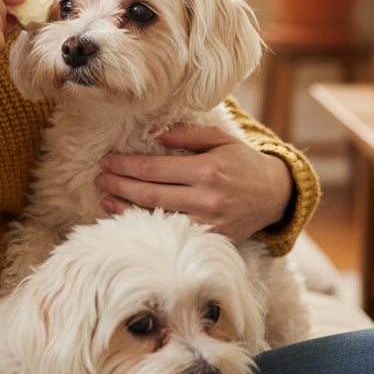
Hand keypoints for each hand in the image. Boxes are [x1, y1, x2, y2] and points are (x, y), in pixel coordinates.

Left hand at [94, 123, 293, 243]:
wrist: (275, 196)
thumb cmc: (243, 162)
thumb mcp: (220, 139)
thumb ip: (187, 134)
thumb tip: (153, 132)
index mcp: (207, 171)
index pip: (154, 168)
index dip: (126, 164)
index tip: (107, 160)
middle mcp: (205, 199)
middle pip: (149, 194)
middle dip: (118, 185)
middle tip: (98, 178)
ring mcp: (207, 224)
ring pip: (155, 218)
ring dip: (124, 209)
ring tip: (104, 198)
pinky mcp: (210, 240)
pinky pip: (170, 234)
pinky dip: (145, 226)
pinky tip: (127, 218)